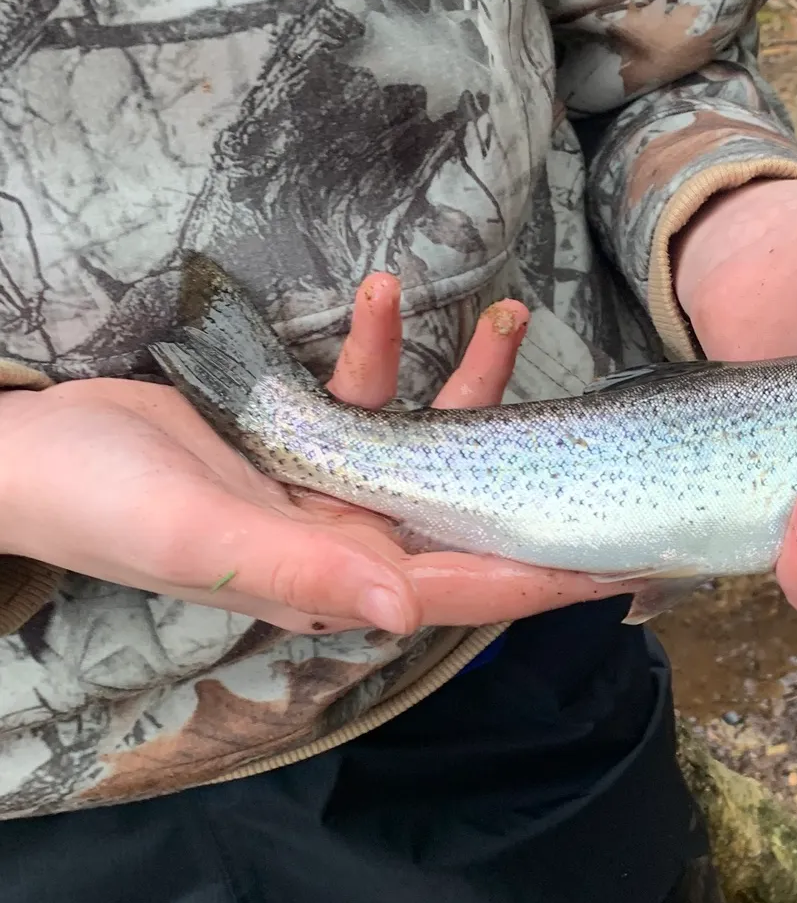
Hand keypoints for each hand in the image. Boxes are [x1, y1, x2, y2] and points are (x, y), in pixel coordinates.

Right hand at [0, 278, 625, 634]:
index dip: (552, 576)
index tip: (630, 559)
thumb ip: (309, 573)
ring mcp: (329, 491)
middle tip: (613, 418)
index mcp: (339, 583)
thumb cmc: (102, 504)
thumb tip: (407, 609)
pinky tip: (383, 292)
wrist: (19, 450)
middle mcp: (348, 543)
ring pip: (431, 440)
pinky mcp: (301, 439)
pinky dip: (378, 349)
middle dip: (540, 463)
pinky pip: (364, 395)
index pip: (470, 587)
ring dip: (467, 378)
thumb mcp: (207, 539)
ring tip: (507, 309)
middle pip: (473, 510)